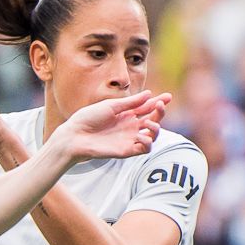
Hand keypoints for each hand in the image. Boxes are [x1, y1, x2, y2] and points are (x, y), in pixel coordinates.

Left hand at [52, 90, 169, 163]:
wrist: (75, 135)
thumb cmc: (89, 118)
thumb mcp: (111, 106)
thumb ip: (131, 102)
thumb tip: (150, 94)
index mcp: (126, 113)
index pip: (147, 108)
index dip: (159, 102)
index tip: (168, 97)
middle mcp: (130, 126)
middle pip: (153, 120)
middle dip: (160, 113)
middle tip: (160, 106)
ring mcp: (129, 138)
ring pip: (152, 135)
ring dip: (156, 129)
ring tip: (150, 124)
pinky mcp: (126, 150)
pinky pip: (144, 148)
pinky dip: (147, 142)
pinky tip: (141, 135)